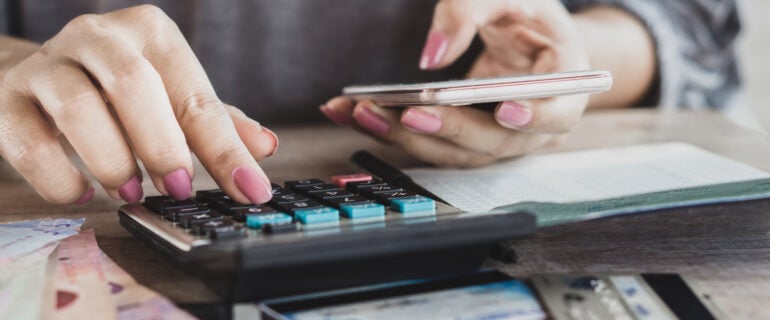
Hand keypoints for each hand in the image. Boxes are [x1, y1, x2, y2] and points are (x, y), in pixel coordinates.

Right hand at [0, 5, 276, 204]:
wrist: (32, 74)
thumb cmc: (116, 90)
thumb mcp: (171, 95)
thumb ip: (215, 121)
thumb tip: (265, 147)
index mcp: (150, 33)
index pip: (195, 94)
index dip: (226, 149)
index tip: (251, 190)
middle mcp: (98, 36)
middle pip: (134, 86)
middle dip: (162, 146)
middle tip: (178, 187)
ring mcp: (46, 62)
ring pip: (77, 108)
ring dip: (112, 160)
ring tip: (131, 191)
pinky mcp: (5, 97)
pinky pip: (29, 141)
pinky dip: (60, 177)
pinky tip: (80, 190)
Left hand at [322, 0, 589, 166]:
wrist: (525, 33)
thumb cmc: (523, 12)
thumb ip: (471, 11)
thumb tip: (432, 57)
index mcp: (566, 86)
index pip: (557, 111)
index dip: (533, 117)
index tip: (504, 109)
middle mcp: (536, 125)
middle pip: (492, 141)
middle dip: (445, 129)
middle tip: (402, 112)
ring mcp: (502, 141)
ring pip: (456, 152)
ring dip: (406, 136)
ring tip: (361, 112)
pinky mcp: (468, 144)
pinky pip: (434, 144)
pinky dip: (394, 131)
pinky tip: (354, 113)